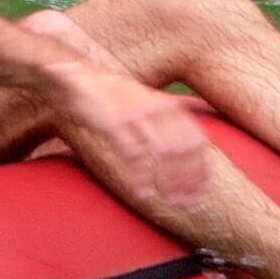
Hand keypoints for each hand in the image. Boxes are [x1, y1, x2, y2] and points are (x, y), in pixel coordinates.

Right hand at [27, 18, 213, 214]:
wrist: (76, 76)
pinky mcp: (114, 122)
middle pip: (184, 147)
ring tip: (171, 201)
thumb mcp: (142, 105)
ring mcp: (135, 114)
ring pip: (164, 151)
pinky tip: (142, 192)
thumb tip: (183, 150)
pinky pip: (134, 153)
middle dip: (190, 177)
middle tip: (189, 202)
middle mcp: (154, 108)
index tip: (203, 189)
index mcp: (165, 104)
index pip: (196, 137)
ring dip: (170, 180)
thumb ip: (162, 124)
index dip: (202, 166)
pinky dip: (140, 176)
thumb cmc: (110, 96)